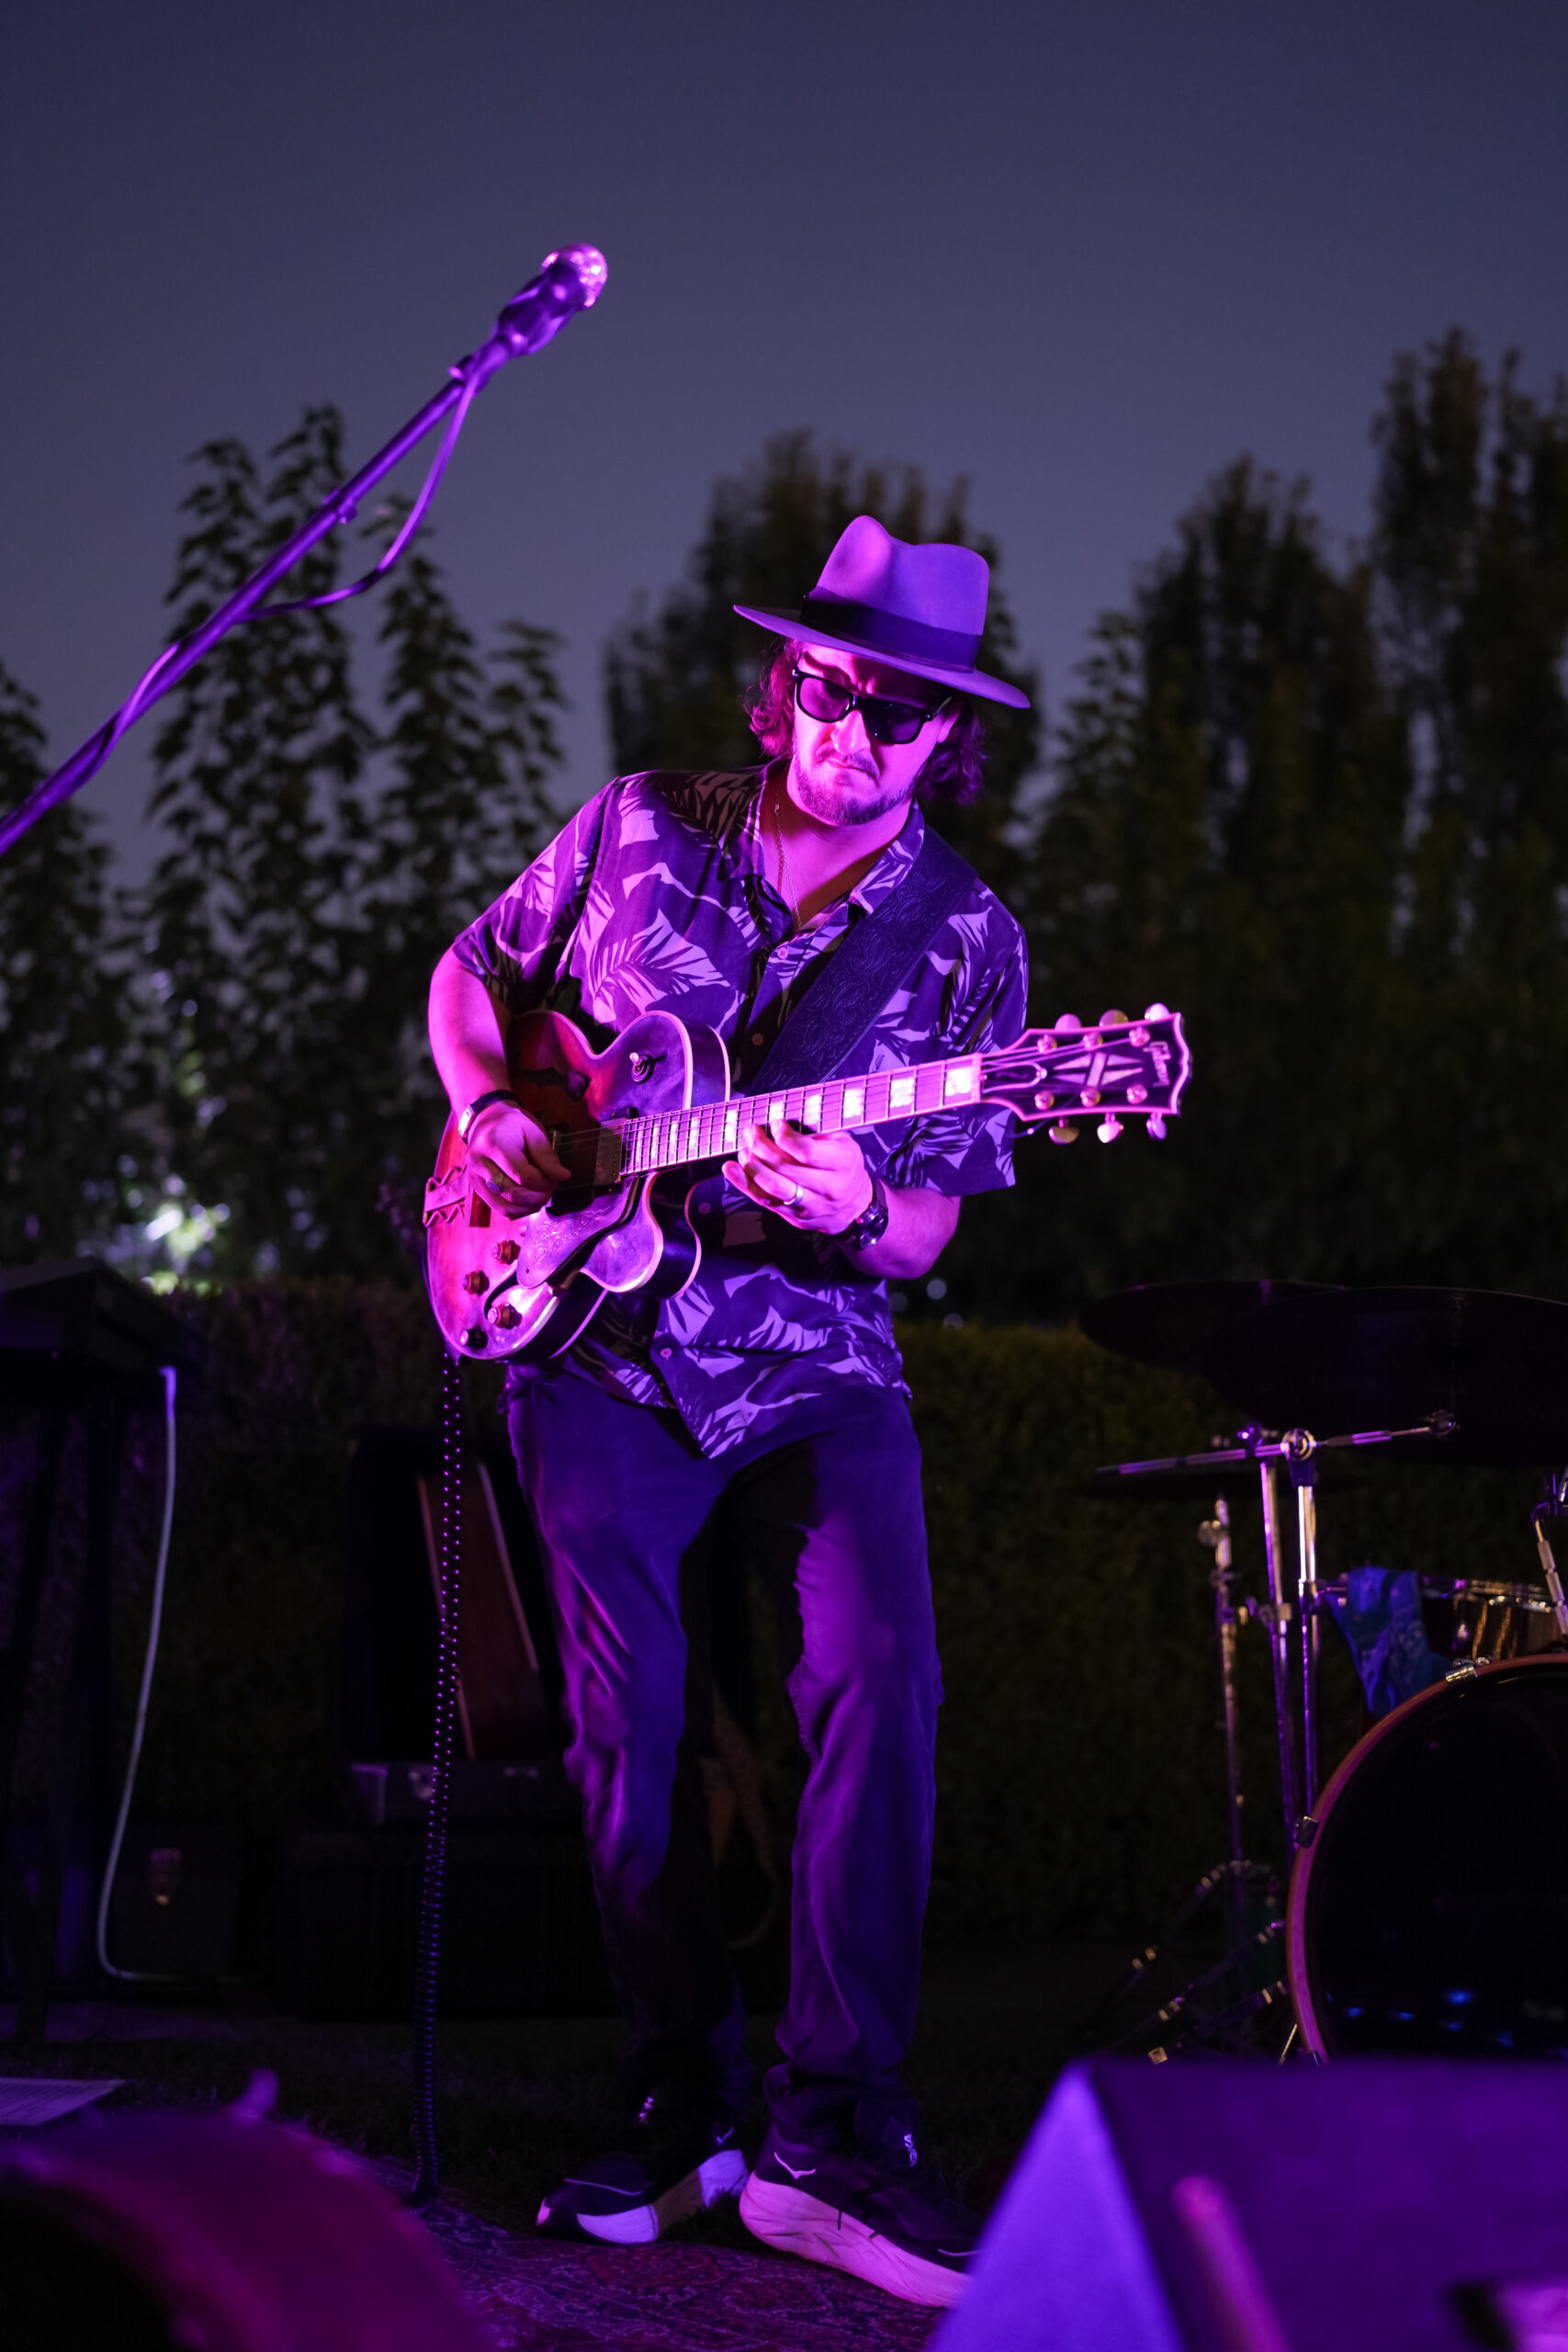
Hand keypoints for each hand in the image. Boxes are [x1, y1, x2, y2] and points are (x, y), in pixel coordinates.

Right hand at [465, 1100, 570, 1213]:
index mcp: (493, 1143)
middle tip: (551, 1186)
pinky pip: (499, 1208)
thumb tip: (563, 1177)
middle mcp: (478, 1162)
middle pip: (513, 1194)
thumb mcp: (532, 1130)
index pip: (522, 1176)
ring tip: (542, 1194)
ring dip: (530, 1206)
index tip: (555, 1176)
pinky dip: (519, 1210)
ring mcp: (474, 1176)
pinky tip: (530, 1200)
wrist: (485, 1120)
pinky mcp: (476, 1187)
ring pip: (505, 1207)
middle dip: (539, 1195)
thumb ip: (546, 1155)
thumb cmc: (512, 1123)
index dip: (543, 1182)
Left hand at [723, 1116, 875, 1235]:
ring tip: (744, 1151)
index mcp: (843, 1163)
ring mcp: (812, 1206)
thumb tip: (782, 1119)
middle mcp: (829, 1188)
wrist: (856, 1204)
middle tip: (751, 1132)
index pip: (807, 1152)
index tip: (774, 1123)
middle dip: (762, 1147)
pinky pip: (766, 1202)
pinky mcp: (796, 1218)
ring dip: (753, 1167)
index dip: (785, 1137)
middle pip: (786, 1168)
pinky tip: (732, 1170)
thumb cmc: (843, 1165)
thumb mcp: (841, 1141)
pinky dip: (745, 1185)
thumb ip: (816, 1130)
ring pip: (775, 1188)